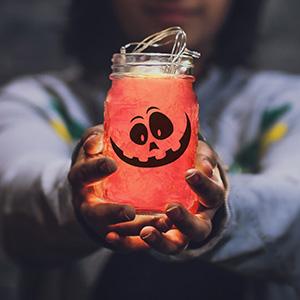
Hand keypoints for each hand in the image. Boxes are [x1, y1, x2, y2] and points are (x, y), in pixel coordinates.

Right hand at [68, 126, 168, 251]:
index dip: (94, 169)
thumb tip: (96, 141)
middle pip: (94, 212)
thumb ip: (95, 139)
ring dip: (137, 228)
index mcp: (81, 178)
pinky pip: (124, 243)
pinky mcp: (112, 231)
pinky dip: (139, 243)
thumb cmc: (97, 158)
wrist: (89, 185)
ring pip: (113, 230)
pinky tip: (160, 234)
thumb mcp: (94, 143)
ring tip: (163, 222)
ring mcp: (98, 220)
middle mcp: (87, 202)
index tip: (112, 164)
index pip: (83, 174)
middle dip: (111, 212)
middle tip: (130, 211)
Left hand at [136, 141, 225, 253]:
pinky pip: (143, 245)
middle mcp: (198, 220)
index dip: (203, 186)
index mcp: (209, 198)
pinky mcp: (156, 234)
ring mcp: (177, 231)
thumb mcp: (199, 156)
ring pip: (174, 244)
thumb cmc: (191, 164)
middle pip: (198, 230)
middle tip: (171, 208)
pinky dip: (128, 243)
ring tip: (146, 232)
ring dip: (160, 241)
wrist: (180, 181)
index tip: (188, 173)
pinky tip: (112, 235)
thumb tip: (204, 166)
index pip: (212, 195)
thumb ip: (202, 157)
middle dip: (185, 221)